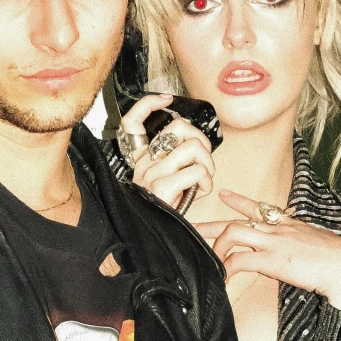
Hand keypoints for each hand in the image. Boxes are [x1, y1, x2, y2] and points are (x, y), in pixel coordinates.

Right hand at [119, 94, 215, 212]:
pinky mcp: (163, 187)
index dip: (148, 104)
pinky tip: (200, 192)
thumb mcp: (166, 184)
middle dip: (201, 139)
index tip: (165, 99)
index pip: (132, 121)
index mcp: (142, 160)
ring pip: (193, 146)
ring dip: (208, 163)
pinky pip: (198, 171)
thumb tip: (197, 147)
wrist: (152, 241)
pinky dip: (207, 182)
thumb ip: (175, 163)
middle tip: (203, 160)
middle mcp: (144, 163)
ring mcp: (152, 174)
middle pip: (178, 126)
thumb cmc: (164, 213)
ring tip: (203, 180)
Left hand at [210, 193, 340, 314]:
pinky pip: (239, 260)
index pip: (261, 208)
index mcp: (292, 226)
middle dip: (212, 226)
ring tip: (208, 262)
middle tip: (191, 227)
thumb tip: (299, 259)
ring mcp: (275, 242)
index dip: (240, 202)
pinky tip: (223, 280)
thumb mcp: (320, 249)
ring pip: (233, 232)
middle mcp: (280, 230)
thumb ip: (305, 249)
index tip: (224, 194)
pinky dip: (227, 269)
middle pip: (237, 221)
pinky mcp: (273, 259)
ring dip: (217, 247)